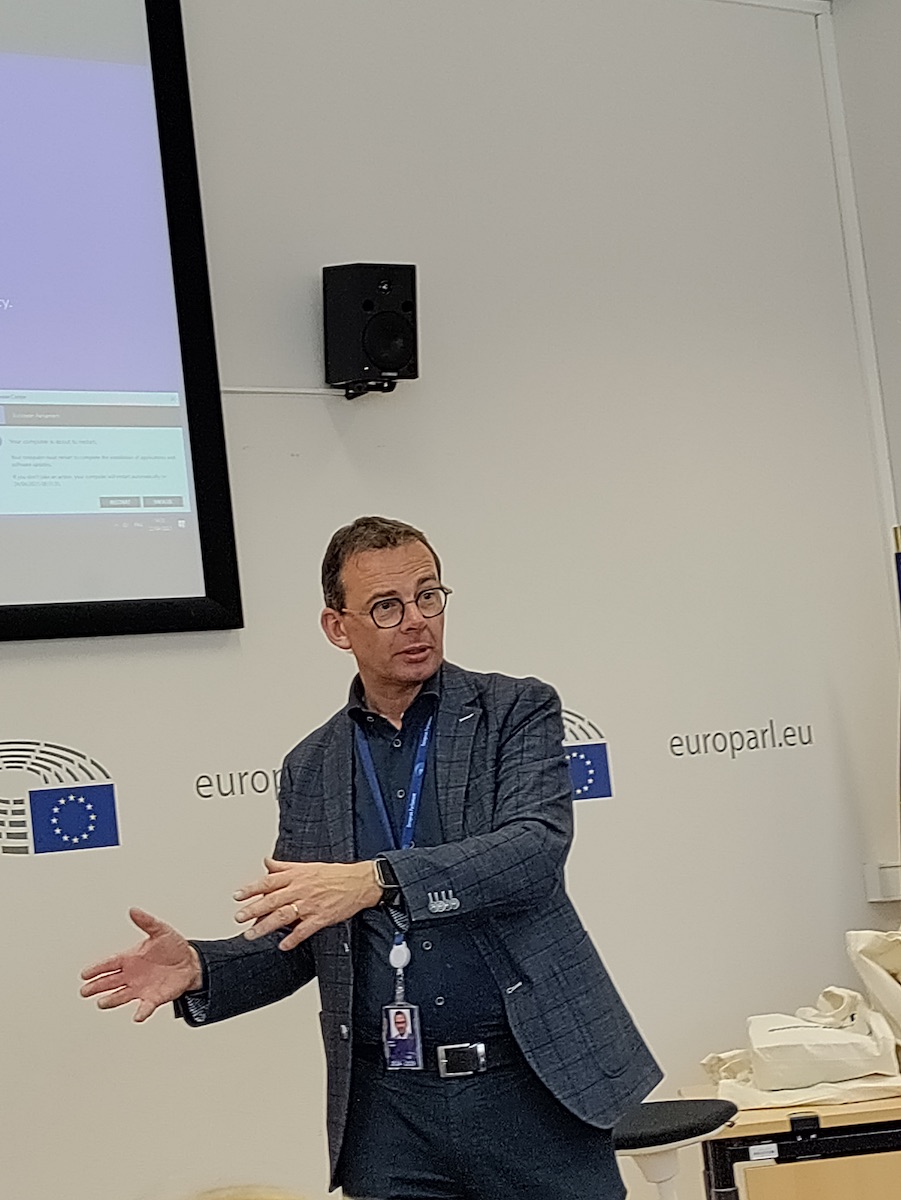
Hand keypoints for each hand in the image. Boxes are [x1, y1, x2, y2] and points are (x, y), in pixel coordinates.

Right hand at [80, 908, 201, 1022]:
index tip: (84, 974)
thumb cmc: (173, 947)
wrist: (190, 963)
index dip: (97, 968)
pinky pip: (145, 1007)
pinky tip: (137, 1016)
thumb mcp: (161, 930)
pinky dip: (141, 1012)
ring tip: (102, 1003)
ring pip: (121, 996)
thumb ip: (147, 922)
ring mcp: (140, 988)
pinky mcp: (153, 998)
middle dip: (97, 986)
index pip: (110, 963)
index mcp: (130, 958)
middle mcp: (132, 975)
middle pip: (110, 981)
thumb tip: (133, 910)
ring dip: (112, 1000)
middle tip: (84, 991)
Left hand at [234, 857, 381, 950]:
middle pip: (272, 900)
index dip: (251, 889)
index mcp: (296, 876)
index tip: (237, 896)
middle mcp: (301, 889)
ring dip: (266, 926)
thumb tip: (267, 863)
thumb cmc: (334, 874)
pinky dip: (292, 938)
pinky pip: (304, 930)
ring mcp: (311, 904)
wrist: (359, 882)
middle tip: (239, 917)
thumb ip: (284, 866)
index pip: (269, 882)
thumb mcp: (307, 866)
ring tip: (252, 934)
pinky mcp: (321, 917)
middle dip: (253, 910)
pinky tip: (282, 945)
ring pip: (284, 915)